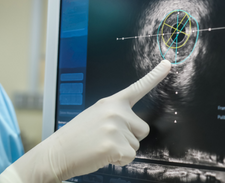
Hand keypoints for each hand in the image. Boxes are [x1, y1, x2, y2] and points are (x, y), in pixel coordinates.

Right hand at [0, 60, 170, 182]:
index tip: (167, 64)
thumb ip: (115, 115)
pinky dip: (119, 160)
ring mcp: (115, 127)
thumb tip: (133, 125)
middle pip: (143, 129)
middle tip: (108, 138)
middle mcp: (115, 111)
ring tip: (101, 146)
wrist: (57, 151)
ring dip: (122, 149)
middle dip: (130, 137)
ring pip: (136, 145)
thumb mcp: (95, 116)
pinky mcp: (115, 145)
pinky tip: (103, 155)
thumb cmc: (76, 136)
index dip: (154, 76)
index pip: (137, 87)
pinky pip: (130, 157)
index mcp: (110, 102)